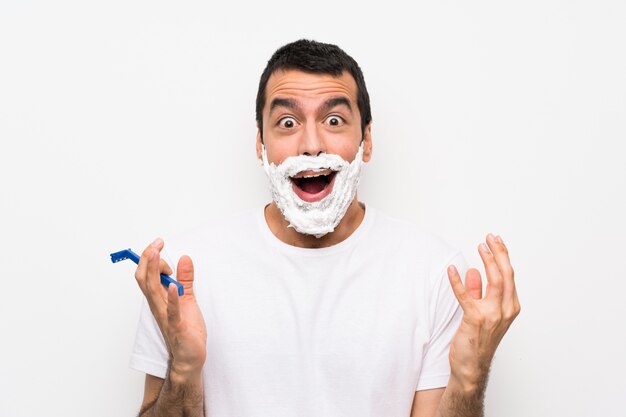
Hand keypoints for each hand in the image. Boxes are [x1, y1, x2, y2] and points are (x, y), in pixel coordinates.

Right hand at [134, 238, 206, 379]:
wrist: (189, 358)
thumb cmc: (187, 330)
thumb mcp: (188, 298)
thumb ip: (185, 279)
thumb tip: (185, 258)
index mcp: (159, 298)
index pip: (147, 274)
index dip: (150, 258)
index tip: (158, 244)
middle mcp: (158, 305)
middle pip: (144, 279)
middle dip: (147, 259)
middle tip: (155, 243)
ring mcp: (166, 316)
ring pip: (153, 291)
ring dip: (153, 272)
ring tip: (155, 255)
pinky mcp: (177, 326)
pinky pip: (172, 311)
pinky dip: (172, 298)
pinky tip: (173, 286)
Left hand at [446, 233, 520, 390]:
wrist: (471, 368)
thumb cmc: (477, 340)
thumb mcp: (482, 312)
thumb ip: (479, 291)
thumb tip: (475, 271)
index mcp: (510, 307)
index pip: (510, 276)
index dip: (503, 256)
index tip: (496, 241)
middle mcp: (505, 310)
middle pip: (506, 275)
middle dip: (499, 253)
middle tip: (490, 238)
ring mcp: (492, 315)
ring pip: (495, 281)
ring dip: (488, 260)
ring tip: (480, 246)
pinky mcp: (475, 319)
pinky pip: (466, 296)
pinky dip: (458, 281)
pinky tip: (451, 270)